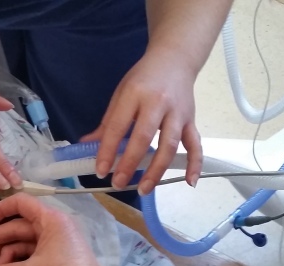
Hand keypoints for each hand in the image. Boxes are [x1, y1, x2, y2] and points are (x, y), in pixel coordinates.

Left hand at [85, 49, 203, 192]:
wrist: (175, 59)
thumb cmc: (144, 78)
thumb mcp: (121, 93)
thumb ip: (108, 122)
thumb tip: (87, 144)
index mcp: (135, 94)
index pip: (118, 126)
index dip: (108, 150)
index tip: (100, 171)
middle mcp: (158, 103)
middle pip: (144, 137)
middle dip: (130, 163)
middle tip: (118, 183)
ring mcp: (178, 113)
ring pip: (169, 145)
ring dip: (156, 170)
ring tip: (143, 189)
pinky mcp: (191, 120)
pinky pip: (195, 145)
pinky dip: (195, 164)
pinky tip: (189, 182)